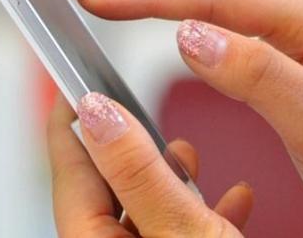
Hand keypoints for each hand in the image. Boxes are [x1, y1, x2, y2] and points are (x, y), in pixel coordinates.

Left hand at [48, 95, 252, 236]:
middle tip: (137, 107)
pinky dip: (205, 210)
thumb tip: (101, 114)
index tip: (76, 80)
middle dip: (129, 144)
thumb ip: (137, 173)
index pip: (69, 169)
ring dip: (169, 175)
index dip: (72, 118)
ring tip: (188, 152)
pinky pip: (180, 230)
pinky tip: (233, 196)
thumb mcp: (178, 230)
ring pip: (146, 206)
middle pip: (108, 185)